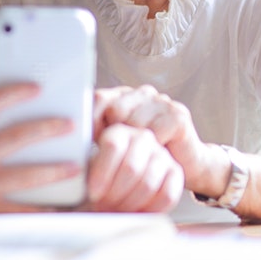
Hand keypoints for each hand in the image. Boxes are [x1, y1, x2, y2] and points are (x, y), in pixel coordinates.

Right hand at [0, 84, 82, 213]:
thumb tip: (25, 119)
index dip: (14, 93)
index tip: (37, 88)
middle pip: (14, 138)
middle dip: (46, 129)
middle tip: (69, 125)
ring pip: (25, 176)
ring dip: (54, 171)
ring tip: (74, 166)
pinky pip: (23, 211)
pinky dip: (44, 207)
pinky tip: (61, 204)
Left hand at [84, 123, 182, 211]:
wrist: (126, 183)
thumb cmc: (102, 176)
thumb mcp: (88, 165)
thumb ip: (82, 164)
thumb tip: (69, 170)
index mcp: (118, 131)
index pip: (113, 146)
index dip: (102, 173)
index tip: (93, 193)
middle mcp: (142, 137)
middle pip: (131, 167)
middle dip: (115, 194)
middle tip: (104, 206)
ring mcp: (161, 153)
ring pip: (147, 183)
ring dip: (129, 204)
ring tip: (116, 211)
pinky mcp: (176, 171)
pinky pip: (167, 195)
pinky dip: (149, 209)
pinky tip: (135, 213)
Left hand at [93, 85, 224, 196]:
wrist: (188, 166)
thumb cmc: (146, 157)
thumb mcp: (117, 144)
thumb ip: (98, 133)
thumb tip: (72, 134)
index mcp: (124, 96)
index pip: (98, 99)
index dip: (91, 121)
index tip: (92, 142)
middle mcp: (142, 93)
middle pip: (115, 110)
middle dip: (115, 135)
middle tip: (122, 153)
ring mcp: (161, 101)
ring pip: (134, 123)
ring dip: (136, 145)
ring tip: (142, 155)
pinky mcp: (178, 115)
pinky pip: (154, 133)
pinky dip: (154, 149)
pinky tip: (158, 153)